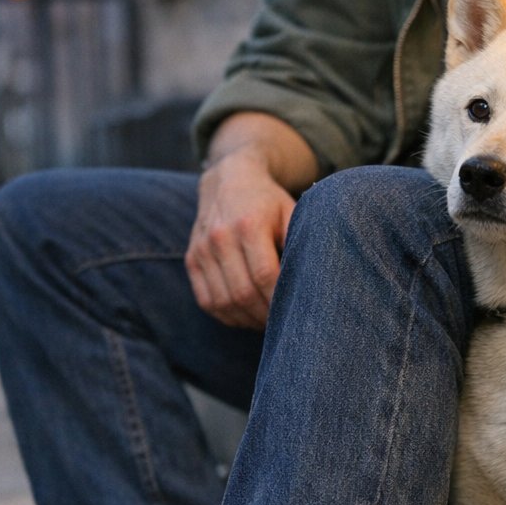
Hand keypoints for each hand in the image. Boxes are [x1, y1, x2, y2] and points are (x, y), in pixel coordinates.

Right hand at [186, 152, 295, 328]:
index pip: (265, 275)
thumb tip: (313, 283)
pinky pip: (206, 300)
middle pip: (242, 292)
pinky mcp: (191, 259)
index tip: (295, 311)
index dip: (280, 299)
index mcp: (249, 224)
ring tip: (266, 323)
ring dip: (246, 320)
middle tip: (284, 325)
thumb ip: (300, 242)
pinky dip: (226, 315)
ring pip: (222, 301)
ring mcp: (201, 249)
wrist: (230, 179)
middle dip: (265, 315)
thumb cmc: (269, 202)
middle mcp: (220, 237)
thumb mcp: (291, 212)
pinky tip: (245, 316)